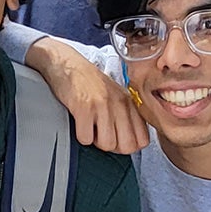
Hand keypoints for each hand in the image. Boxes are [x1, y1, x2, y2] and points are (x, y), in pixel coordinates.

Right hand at [29, 38, 149, 154]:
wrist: (67, 65)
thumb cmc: (89, 83)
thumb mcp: (116, 96)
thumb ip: (127, 116)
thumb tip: (130, 143)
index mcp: (130, 103)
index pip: (142, 140)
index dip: (128, 145)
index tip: (117, 138)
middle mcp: (120, 103)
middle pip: (127, 146)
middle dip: (113, 146)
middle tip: (102, 134)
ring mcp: (103, 105)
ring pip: (107, 144)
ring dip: (96, 141)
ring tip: (90, 126)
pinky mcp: (84, 107)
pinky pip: (86, 138)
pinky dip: (81, 135)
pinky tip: (80, 122)